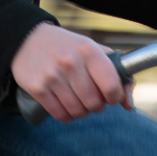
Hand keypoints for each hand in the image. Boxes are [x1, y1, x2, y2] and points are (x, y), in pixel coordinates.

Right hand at [11, 23, 130, 122]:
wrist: (27, 39)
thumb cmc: (68, 47)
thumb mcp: (94, 51)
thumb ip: (117, 74)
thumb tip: (129, 105)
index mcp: (89, 50)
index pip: (111, 86)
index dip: (114, 96)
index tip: (109, 95)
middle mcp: (71, 63)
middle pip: (94, 103)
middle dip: (96, 105)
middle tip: (91, 97)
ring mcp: (53, 76)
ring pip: (78, 111)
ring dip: (81, 111)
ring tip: (77, 99)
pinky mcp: (38, 88)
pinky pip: (60, 115)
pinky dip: (67, 115)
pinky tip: (65, 104)